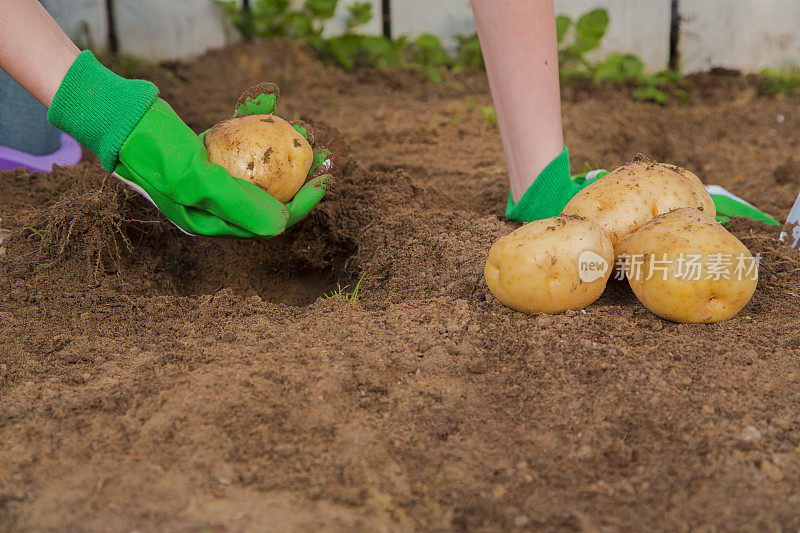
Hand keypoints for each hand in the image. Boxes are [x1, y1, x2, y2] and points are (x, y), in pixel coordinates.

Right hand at [113, 85, 330, 236]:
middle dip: (300, 177)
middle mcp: (214, 207)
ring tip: (304, 129)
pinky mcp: (207, 156)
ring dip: (283, 151)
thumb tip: (281, 226)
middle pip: (269, 196)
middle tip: (324, 155)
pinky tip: (274, 112)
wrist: (116, 119)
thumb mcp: (194, 179)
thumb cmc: (151, 151)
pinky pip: (243, 147)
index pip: (267, 221)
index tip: (323, 181)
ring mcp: (211, 181)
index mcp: (212, 224)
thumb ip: (238, 204)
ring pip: (260, 170)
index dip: (301, 205)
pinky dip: (258, 131)